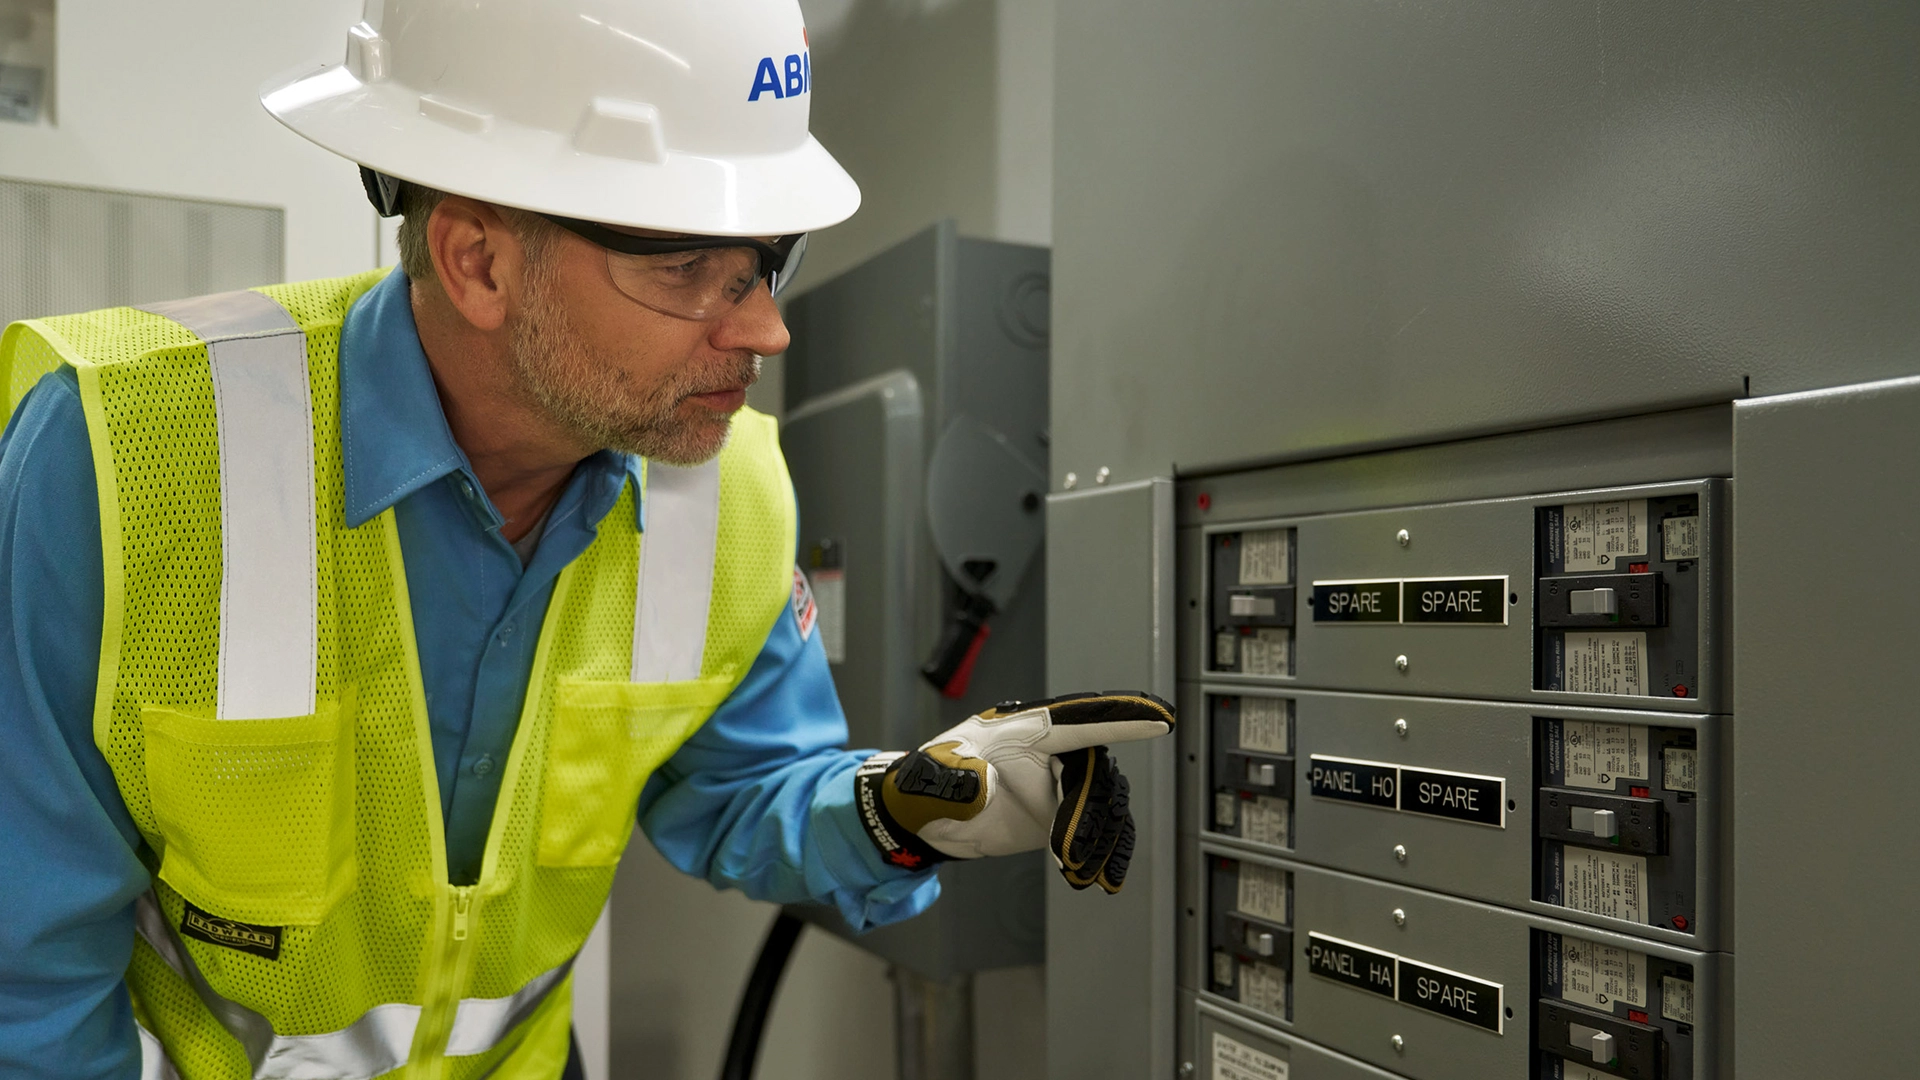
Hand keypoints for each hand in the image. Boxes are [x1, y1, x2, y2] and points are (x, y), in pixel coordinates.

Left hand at [855, 691, 1175, 892]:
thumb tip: (983, 787)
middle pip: (1096, 773)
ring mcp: (1062, 781)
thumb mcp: (937, 780)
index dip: (1123, 718)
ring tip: (1083, 872)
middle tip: (1071, 853)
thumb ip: (960, 781)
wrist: (930, 817)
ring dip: (1101, 839)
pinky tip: (1104, 877)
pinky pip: (1101, 827)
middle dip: (1090, 814)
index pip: (1081, 720)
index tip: (1161, 719)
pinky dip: (1108, 852)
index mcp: (1025, 730)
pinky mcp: (1065, 812)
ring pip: (1105, 802)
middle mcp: (1052, 751)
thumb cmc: (931, 785)